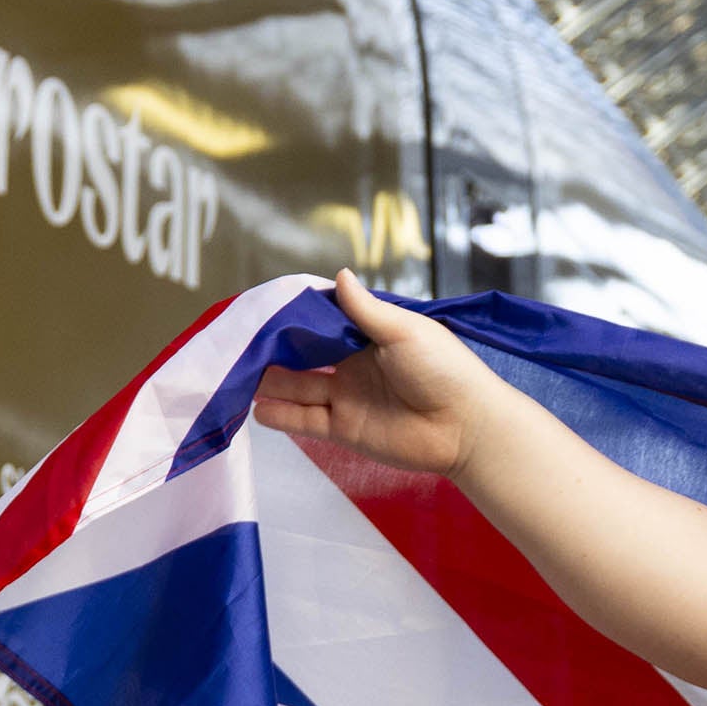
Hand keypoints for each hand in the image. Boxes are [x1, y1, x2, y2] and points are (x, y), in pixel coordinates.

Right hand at [249, 271, 518, 478]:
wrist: (468, 427)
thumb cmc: (445, 370)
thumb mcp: (406, 331)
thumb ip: (366, 310)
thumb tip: (340, 275)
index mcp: (369, 337)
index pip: (323, 323)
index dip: (296, 319)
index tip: (264, 311)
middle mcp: (353, 366)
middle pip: (304, 356)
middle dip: (275, 351)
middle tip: (241, 344)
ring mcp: (348, 399)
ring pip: (298, 388)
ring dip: (270, 382)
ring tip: (238, 375)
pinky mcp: (346, 430)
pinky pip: (306, 421)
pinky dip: (281, 415)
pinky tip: (255, 407)